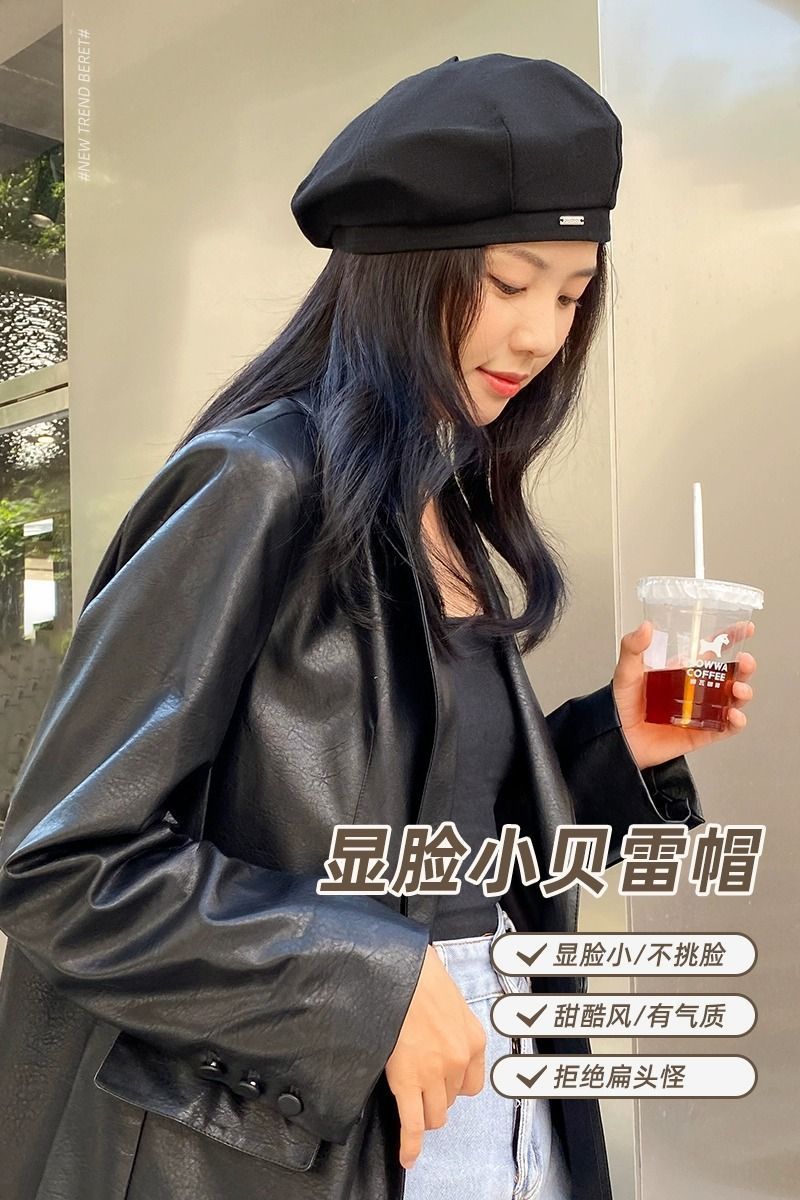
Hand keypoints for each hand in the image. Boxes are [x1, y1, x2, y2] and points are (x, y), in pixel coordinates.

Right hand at [384, 945, 485, 1170]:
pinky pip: (413, 1124)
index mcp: (474, 1039)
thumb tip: (438, 1025)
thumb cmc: (418, 974)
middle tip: (419, 1082)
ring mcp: (435, 1074)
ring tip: (410, 1104)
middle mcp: (460, 1060)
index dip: (455, 1086)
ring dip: (423, 1112)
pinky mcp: (409, 1082)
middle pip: (452, 1100)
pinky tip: (408, 1157)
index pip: (471, 1084)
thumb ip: (450, 1021)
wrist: (397, 969)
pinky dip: (411, 1144)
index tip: (442, 1081)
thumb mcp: (449, 996)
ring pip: (434, 1114)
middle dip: (437, 1095)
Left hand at [612, 620, 757, 770]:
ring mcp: (700, 712)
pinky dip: (735, 722)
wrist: (616, 739)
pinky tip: (734, 715)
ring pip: (733, 700)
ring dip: (742, 692)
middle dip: (744, 668)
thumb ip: (633, 648)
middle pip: (730, 675)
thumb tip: (645, 627)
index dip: (730, 638)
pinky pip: (725, 728)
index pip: (711, 650)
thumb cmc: (620, 706)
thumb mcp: (626, 671)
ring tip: (738, 689)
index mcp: (681, 671)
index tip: (745, 628)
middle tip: (746, 661)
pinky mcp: (700, 734)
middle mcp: (695, 690)